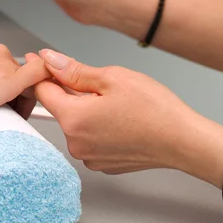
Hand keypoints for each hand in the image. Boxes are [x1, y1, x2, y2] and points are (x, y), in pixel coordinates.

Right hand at [0, 35, 50, 123]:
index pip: (2, 63)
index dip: (3, 82)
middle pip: (15, 73)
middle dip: (13, 93)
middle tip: (6, 114)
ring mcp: (4, 61)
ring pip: (24, 82)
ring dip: (20, 99)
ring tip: (6, 117)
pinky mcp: (10, 79)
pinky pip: (39, 75)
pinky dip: (43, 84)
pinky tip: (33, 100)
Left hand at [34, 49, 198, 173]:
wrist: (182, 141)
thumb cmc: (154, 109)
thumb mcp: (112, 78)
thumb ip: (74, 70)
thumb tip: (50, 60)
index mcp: (73, 119)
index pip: (42, 90)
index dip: (41, 72)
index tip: (40, 59)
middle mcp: (75, 142)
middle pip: (60, 108)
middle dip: (69, 90)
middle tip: (94, 79)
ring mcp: (88, 156)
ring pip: (76, 123)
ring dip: (85, 109)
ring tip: (114, 101)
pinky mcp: (102, 163)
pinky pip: (90, 139)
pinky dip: (97, 126)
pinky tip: (118, 118)